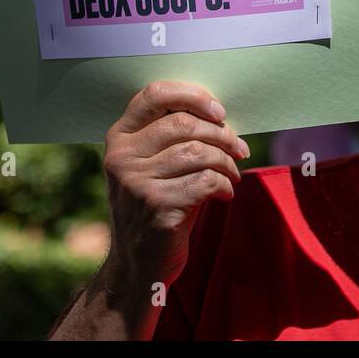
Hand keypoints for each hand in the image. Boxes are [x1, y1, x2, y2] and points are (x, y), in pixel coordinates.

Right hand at [102, 81, 249, 289]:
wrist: (139, 264)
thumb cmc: (158, 203)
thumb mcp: (152, 164)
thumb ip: (172, 135)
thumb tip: (219, 113)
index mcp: (119, 137)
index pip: (154, 94)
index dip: (192, 96)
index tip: (220, 112)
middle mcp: (121, 157)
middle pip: (184, 123)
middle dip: (222, 134)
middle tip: (239, 149)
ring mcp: (136, 183)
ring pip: (199, 152)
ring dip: (226, 163)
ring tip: (232, 175)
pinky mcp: (157, 207)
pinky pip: (206, 181)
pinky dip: (224, 185)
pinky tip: (224, 194)